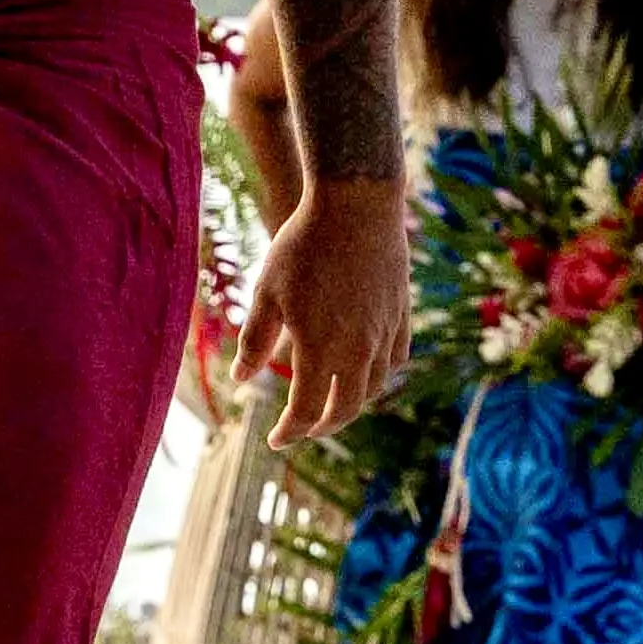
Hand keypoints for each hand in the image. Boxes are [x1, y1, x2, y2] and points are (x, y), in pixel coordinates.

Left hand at [237, 178, 411, 447]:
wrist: (355, 203)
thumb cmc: (302, 245)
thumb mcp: (267, 292)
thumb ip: (255, 341)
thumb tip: (242, 379)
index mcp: (319, 349)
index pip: (305, 411)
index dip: (289, 431)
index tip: (275, 439)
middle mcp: (357, 349)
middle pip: (345, 408)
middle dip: (322, 426)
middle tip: (303, 429)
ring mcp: (384, 331)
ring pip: (373, 386)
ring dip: (351, 403)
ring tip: (334, 403)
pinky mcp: (400, 312)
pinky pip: (394, 358)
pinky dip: (379, 374)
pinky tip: (366, 370)